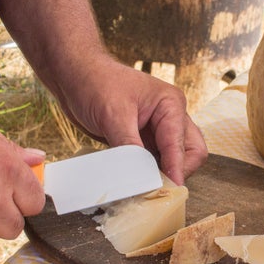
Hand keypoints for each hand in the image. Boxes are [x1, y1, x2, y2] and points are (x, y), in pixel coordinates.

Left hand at [54, 55, 207, 185]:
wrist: (73, 76)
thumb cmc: (94, 82)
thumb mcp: (113, 115)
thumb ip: (129, 147)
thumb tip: (140, 176)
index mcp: (170, 104)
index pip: (181, 143)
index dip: (176, 168)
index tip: (170, 188)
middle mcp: (169, 118)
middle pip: (190, 152)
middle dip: (178, 171)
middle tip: (159, 188)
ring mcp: (156, 131)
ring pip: (173, 160)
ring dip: (162, 174)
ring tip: (144, 188)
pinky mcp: (142, 141)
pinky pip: (153, 162)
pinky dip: (147, 174)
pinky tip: (134, 182)